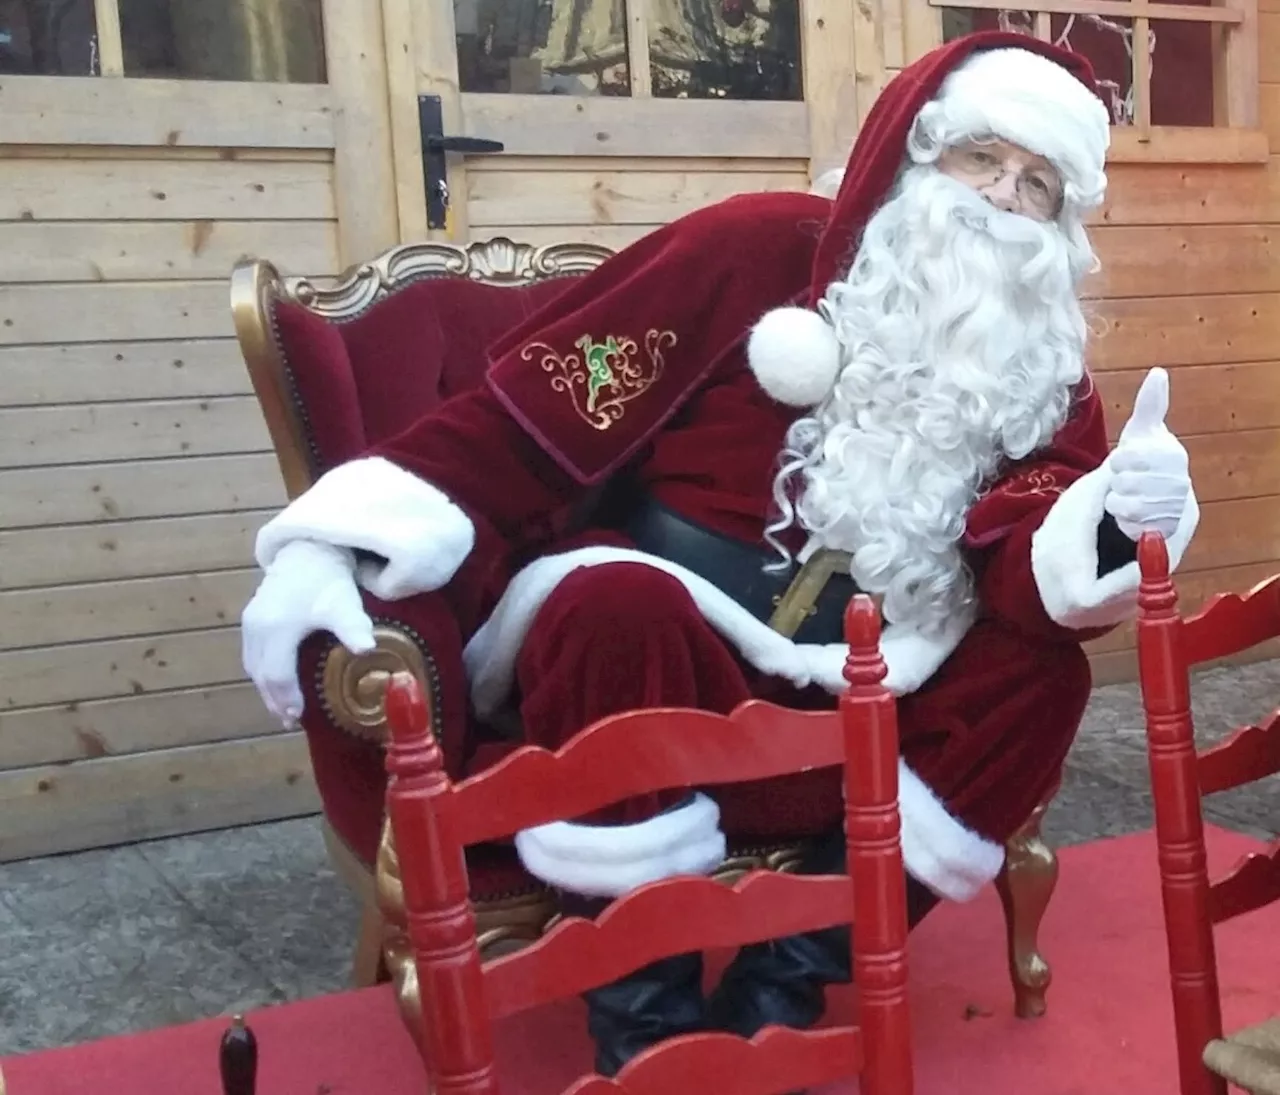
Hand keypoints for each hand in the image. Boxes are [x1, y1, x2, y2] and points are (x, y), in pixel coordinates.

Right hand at [241, 540, 375, 725]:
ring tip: (282, 708)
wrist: (309, 548)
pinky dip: (262, 671)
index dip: (287, 698)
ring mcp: (250, 622)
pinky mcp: (251, 616)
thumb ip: (353, 627)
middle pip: (261, 674)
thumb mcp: (343, 604)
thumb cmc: (327, 579)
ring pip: (253, 665)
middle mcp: (256, 628)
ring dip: (266, 688)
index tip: (299, 717)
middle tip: (290, 721)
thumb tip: (368, 650)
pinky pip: (252, 653)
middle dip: (274, 699)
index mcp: (276, 629)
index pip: (277, 674)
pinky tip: (275, 680)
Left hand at [1105, 367, 1190, 541]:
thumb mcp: (1142, 432)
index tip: (1124, 461)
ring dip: (1118, 501)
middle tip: (1127, 481)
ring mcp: (1173, 509)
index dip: (1119, 460)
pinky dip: (1123, 521)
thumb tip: (1158, 373)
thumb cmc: (1144, 460)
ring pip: (1125, 505)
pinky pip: (1130, 526)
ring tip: (1128, 496)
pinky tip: (1131, 516)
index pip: (1127, 457)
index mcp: (1173, 454)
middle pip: (1124, 482)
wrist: (1155, 499)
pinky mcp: (1164, 532)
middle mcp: (1179, 482)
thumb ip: (1150, 405)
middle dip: (1117, 482)